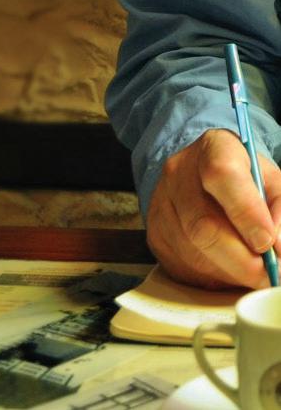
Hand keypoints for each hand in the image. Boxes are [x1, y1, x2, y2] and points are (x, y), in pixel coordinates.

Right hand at [146, 129, 280, 288]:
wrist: (201, 178)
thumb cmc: (243, 180)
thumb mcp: (271, 181)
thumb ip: (280, 209)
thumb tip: (278, 247)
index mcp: (213, 148)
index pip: (221, 174)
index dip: (246, 212)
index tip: (267, 241)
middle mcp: (179, 172)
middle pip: (204, 225)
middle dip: (244, 261)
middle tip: (270, 273)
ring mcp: (162, 204)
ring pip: (196, 254)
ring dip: (232, 272)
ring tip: (253, 270)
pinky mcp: (156, 236)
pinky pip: (186, 268)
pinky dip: (215, 277)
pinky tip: (228, 266)